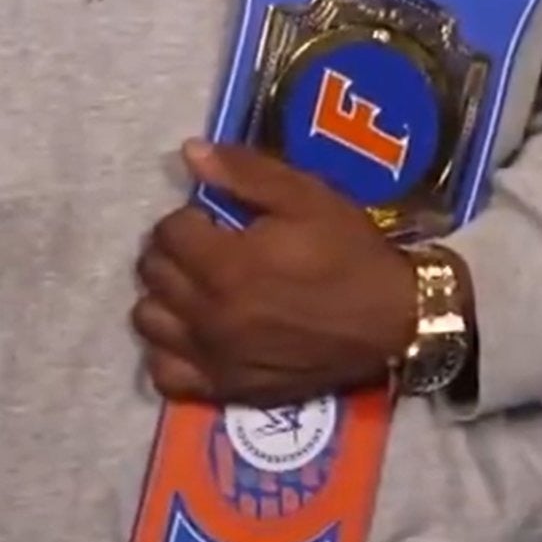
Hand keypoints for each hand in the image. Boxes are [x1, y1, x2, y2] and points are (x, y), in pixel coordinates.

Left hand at [132, 142, 417, 406]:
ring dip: (164, 298)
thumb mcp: (307, 198)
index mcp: (226, 265)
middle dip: (172, 252)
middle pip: (153, 274)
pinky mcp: (226, 388)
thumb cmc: (350, 253)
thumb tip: (189, 153)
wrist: (393, 321)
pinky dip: (168, 352)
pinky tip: (193, 335)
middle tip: (205, 248)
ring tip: (196, 289)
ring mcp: (214, 357)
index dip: (188, 218)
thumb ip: (245, 174)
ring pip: (148, 322)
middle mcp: (209, 315)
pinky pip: (165, 373)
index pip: (167, 232)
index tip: (214, 220)